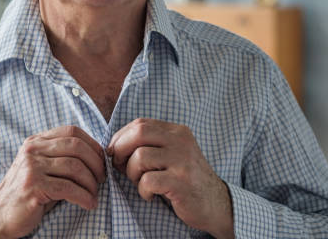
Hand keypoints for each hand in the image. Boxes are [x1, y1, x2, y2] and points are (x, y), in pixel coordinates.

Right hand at [0, 126, 105, 238]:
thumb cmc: (27, 192)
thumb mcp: (41, 167)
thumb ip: (61, 157)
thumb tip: (97, 155)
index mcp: (36, 141)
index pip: (72, 131)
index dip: (92, 144)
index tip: (102, 159)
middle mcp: (32, 150)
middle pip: (76, 147)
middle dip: (96, 163)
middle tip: (102, 178)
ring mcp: (31, 167)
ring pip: (75, 168)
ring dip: (91, 183)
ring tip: (95, 193)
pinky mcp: (33, 186)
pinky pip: (68, 188)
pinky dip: (84, 197)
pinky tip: (89, 203)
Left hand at [107, 118, 233, 238]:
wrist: (215, 203)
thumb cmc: (185, 178)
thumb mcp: (172, 153)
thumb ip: (150, 144)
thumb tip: (113, 145)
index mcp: (177, 131)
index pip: (140, 123)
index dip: (121, 137)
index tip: (114, 152)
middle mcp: (181, 142)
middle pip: (138, 134)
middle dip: (120, 150)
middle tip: (120, 166)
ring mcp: (182, 161)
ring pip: (139, 157)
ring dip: (131, 173)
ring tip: (141, 182)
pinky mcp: (181, 182)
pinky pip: (147, 181)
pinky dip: (142, 190)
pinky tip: (150, 195)